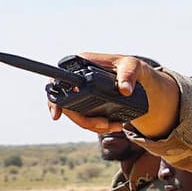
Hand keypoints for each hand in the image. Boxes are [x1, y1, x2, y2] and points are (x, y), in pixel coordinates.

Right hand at [46, 52, 178, 136]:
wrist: (138, 78)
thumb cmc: (132, 67)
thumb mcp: (133, 67)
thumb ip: (129, 75)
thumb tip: (125, 89)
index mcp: (81, 64)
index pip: (59, 80)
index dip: (54, 98)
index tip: (56, 115)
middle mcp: (78, 78)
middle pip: (67, 104)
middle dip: (84, 120)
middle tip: (104, 125)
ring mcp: (81, 92)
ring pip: (77, 115)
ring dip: (92, 126)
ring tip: (113, 126)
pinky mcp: (87, 103)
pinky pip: (85, 118)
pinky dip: (97, 126)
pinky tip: (111, 126)